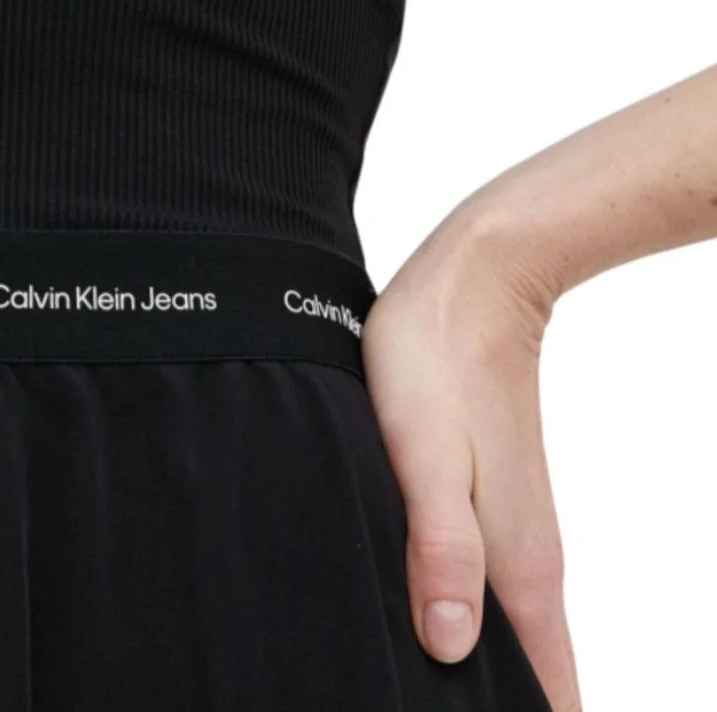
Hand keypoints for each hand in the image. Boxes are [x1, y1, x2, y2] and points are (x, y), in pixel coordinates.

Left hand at [360, 214, 581, 710]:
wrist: (471, 292)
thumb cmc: (440, 367)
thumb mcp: (426, 461)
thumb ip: (442, 552)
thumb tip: (449, 649)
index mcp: (520, 568)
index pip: (549, 692)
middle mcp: (523, 561)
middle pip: (528, 674)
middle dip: (489, 708)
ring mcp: (506, 532)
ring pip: (503, 633)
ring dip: (477, 675)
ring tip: (414, 693)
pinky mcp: (481, 505)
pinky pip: (481, 588)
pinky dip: (461, 624)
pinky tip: (420, 626)